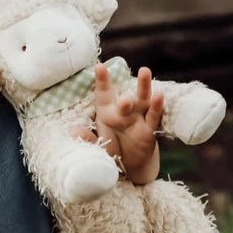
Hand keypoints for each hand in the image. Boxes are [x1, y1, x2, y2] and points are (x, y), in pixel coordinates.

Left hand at [94, 63, 162, 180]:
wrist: (129, 165)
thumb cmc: (111, 150)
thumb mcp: (98, 146)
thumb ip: (87, 139)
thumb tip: (73, 132)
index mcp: (106, 112)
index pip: (103, 94)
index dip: (102, 81)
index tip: (99, 67)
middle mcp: (123, 112)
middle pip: (124, 98)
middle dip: (124, 96)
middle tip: (123, 99)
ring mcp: (137, 118)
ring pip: (142, 99)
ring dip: (143, 86)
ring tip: (145, 72)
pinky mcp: (149, 128)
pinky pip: (153, 116)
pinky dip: (156, 106)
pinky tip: (159, 95)